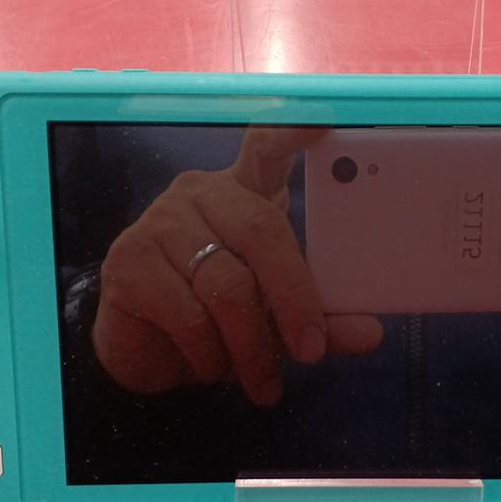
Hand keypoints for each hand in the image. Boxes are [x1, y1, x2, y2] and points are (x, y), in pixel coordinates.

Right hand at [94, 126, 383, 403]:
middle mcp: (200, 195)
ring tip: (264, 383)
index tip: (325, 118)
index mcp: (243, 194)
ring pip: (226, 285)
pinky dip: (210, 354)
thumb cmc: (219, 320)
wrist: (146, 351)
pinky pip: (187, 315)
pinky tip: (214, 369)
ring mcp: (159, 224)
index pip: (266, 147)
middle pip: (262, 231)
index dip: (293, 131)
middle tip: (310, 353)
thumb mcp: (277, 318)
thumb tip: (370, 333)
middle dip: (294, 300)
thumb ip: (322, 320)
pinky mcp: (130, 263)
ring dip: (251, 346)